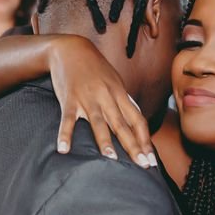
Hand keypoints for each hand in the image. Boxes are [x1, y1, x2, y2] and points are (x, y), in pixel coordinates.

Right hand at [48, 35, 155, 167]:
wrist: (71, 48)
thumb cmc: (95, 68)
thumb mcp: (114, 82)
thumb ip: (123, 102)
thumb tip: (135, 122)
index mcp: (120, 94)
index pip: (137, 120)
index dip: (145, 139)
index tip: (150, 158)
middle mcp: (106, 96)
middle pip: (122, 124)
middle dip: (133, 146)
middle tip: (142, 165)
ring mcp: (88, 98)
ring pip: (98, 122)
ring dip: (105, 141)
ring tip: (111, 159)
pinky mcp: (69, 98)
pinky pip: (67, 119)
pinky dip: (65, 134)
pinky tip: (64, 149)